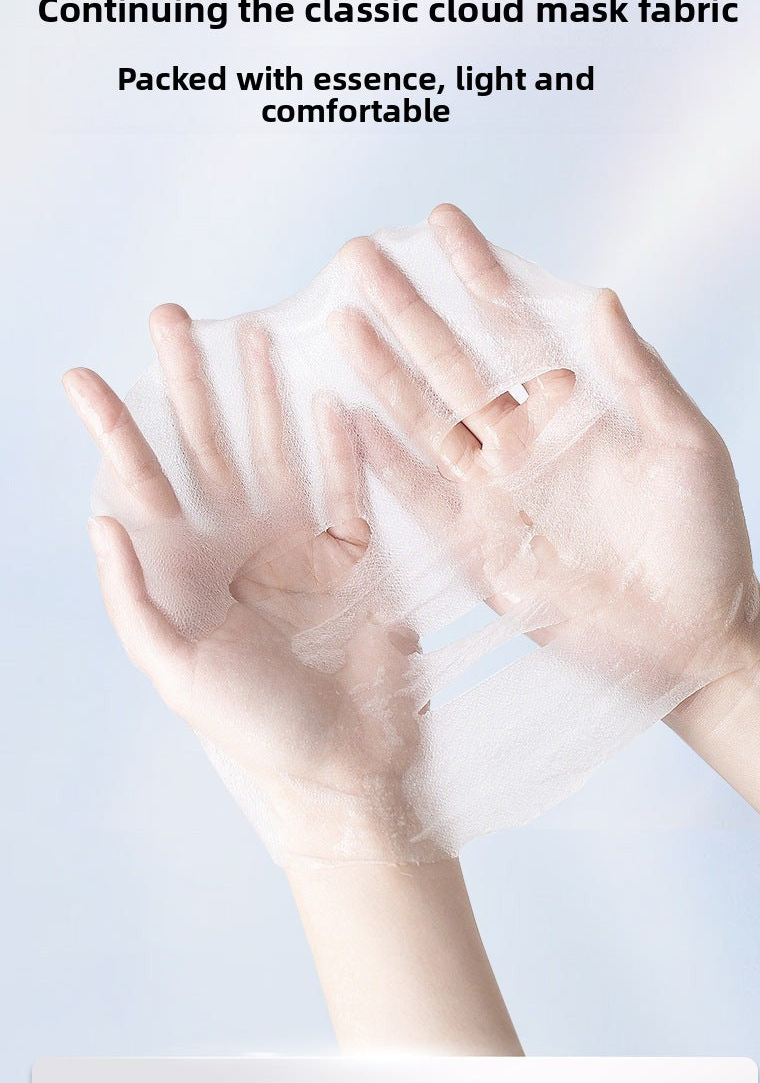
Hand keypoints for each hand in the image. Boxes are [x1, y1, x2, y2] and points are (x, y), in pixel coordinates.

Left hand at [64, 306, 421, 862]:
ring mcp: (297, 548)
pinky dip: (341, 448)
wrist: (344, 767)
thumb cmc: (252, 726)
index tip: (81, 374)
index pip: (144, 484)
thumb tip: (100, 520)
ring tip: (254, 329)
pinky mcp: (355, 559)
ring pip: (276, 451)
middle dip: (188, 383)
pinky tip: (331, 399)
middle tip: (171, 315)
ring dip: (263, 394)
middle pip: (206, 448)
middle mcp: (237, 548)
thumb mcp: (174, 670)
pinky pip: (348, 490)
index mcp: (186, 572)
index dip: (115, 430)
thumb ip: (134, 600)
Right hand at [330, 203, 759, 701]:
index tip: (440, 221)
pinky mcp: (477, 548)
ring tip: (341, 320)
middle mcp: (523, 444)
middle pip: (452, 364)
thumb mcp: (684, 443)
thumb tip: (601, 296)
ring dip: (383, 372)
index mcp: (573, 408)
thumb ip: (638, 373)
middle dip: (408, 311)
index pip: (513, 327)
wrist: (695, 636)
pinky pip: (421, 497)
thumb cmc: (706, 538)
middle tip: (359, 257)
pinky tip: (347, 419)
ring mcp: (494, 494)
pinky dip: (384, 462)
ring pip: (426, 419)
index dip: (478, 273)